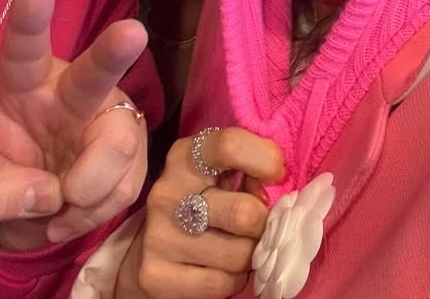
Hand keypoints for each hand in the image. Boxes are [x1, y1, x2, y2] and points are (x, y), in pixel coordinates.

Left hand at [0, 0, 148, 249]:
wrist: (29, 200)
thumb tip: (49, 193)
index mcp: (25, 82)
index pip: (25, 49)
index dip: (31, 19)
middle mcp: (73, 93)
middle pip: (95, 72)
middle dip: (115, 51)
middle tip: (133, 32)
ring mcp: (109, 121)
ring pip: (118, 143)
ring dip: (88, 186)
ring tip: (58, 205)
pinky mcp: (131, 155)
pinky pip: (124, 186)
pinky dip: (93, 212)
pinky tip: (70, 212)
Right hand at [122, 127, 284, 297]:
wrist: (151, 245)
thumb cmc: (202, 199)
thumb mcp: (221, 171)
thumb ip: (249, 168)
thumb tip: (278, 185)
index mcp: (185, 156)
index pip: (231, 146)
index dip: (266, 160)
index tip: (276, 175)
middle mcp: (167, 192)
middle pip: (243, 213)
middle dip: (263, 224)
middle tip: (261, 225)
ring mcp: (158, 235)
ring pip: (237, 255)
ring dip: (249, 256)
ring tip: (240, 246)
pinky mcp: (155, 275)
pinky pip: (219, 285)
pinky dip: (233, 280)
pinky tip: (224, 268)